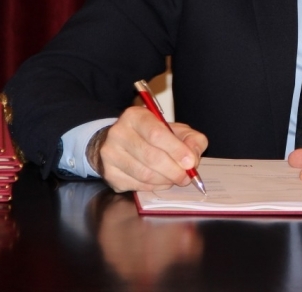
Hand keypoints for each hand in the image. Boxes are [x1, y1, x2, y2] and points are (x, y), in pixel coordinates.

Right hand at [88, 106, 207, 192]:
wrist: (122, 143)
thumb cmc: (153, 135)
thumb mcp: (176, 130)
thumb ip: (191, 139)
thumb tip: (193, 158)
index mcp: (136, 116)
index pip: (156, 134)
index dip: (176, 150)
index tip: (190, 162)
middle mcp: (118, 133)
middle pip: (150, 156)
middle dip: (173, 170)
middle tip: (186, 177)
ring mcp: (110, 154)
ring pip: (144, 174)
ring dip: (165, 180)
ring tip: (175, 179)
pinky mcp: (109, 173)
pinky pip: (136, 185)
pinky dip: (154, 186)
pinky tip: (161, 181)